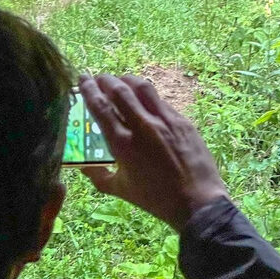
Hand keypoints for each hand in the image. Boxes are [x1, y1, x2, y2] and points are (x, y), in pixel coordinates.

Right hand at [78, 74, 228, 231]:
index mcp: (123, 144)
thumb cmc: (155, 199)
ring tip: (120, 80)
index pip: (101, 107)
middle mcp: (143, 127)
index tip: (82, 79)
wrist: (197, 200)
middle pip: (120, 91)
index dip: (89, 89)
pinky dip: (148, 95)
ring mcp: (165, 121)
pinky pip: (160, 100)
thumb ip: (98, 175)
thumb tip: (82, 165)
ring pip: (142, 87)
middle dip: (106, 80)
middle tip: (99, 78)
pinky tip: (144, 99)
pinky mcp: (182, 120)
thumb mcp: (121, 190)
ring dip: (127, 80)